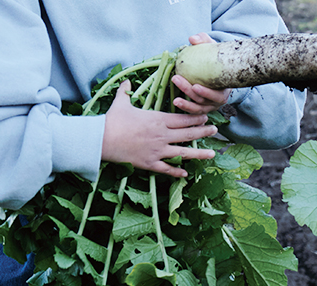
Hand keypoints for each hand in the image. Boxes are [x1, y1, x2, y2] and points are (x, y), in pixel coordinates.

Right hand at [102, 80, 216, 177]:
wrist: (101, 139)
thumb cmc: (112, 120)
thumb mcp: (121, 103)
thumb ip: (126, 92)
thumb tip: (126, 81)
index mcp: (158, 120)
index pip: (183, 118)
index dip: (196, 118)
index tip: (206, 117)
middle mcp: (162, 135)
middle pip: (188, 134)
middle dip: (203, 131)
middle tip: (215, 130)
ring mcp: (157, 151)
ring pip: (183, 153)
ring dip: (199, 153)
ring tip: (212, 154)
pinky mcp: (150, 163)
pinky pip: (167, 169)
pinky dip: (177, 172)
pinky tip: (186, 174)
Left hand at [170, 33, 231, 113]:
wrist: (216, 67)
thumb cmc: (215, 58)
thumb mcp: (212, 48)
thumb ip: (203, 40)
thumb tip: (192, 39)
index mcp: (225, 89)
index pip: (218, 95)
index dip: (207, 92)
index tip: (195, 86)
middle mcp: (218, 100)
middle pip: (204, 101)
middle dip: (189, 92)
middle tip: (176, 79)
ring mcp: (210, 106)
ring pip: (198, 108)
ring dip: (186, 105)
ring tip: (175, 99)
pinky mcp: (202, 108)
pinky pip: (193, 112)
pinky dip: (185, 109)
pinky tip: (176, 103)